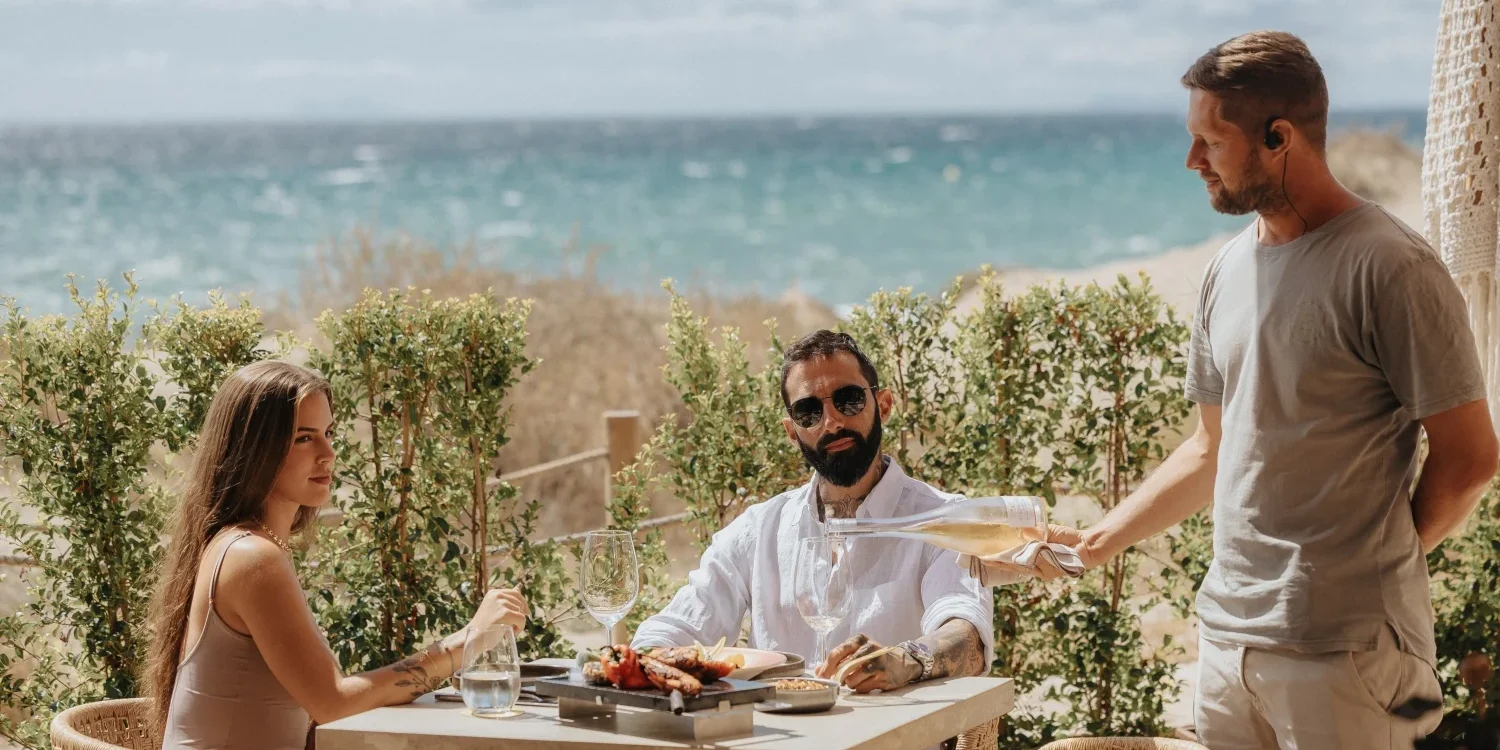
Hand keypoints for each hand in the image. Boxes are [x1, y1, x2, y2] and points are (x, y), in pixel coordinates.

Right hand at [468, 587, 527, 633]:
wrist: (473, 638)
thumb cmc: (484, 626)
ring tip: (507, 630)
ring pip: (521, 613)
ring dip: (518, 623)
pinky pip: (521, 619)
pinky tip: (512, 632)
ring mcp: (501, 603)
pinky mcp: (504, 613)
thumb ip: (506, 599)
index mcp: (494, 593)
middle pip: (520, 603)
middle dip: (520, 615)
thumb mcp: (495, 608)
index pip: (515, 593)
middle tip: (512, 626)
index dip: (523, 604)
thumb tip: (519, 586)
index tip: (525, 613)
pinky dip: (520, 627)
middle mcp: (497, 595)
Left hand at [815, 634, 920, 693]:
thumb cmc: (872, 657)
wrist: (901, 663)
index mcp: (859, 640)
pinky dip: (860, 688)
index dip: (827, 665)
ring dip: (850, 684)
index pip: (838, 652)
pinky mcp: (884, 676)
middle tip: (835, 682)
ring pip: (853, 679)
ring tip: (854, 681)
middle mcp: (869, 648)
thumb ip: (837, 660)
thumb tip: (817, 670)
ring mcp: (878, 662)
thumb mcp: (855, 652)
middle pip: (845, 666)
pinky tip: (866, 683)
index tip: (820, 676)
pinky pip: (863, 687)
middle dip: (837, 676)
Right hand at [978, 525, 1096, 581]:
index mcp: (1033, 560)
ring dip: (1007, 561)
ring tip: (992, 557)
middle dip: (998, 562)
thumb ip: (1031, 533)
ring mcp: (1043, 571)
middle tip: (982, 559)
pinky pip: (1036, 563)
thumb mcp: (1044, 532)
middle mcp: (1036, 568)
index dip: (998, 559)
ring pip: (1022, 566)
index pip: (1012, 560)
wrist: (1086, 544)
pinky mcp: (1051, 571)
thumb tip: (1014, 526)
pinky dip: (1028, 557)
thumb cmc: (1066, 538)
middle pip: (1013, 566)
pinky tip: (1017, 554)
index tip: (983, 556)